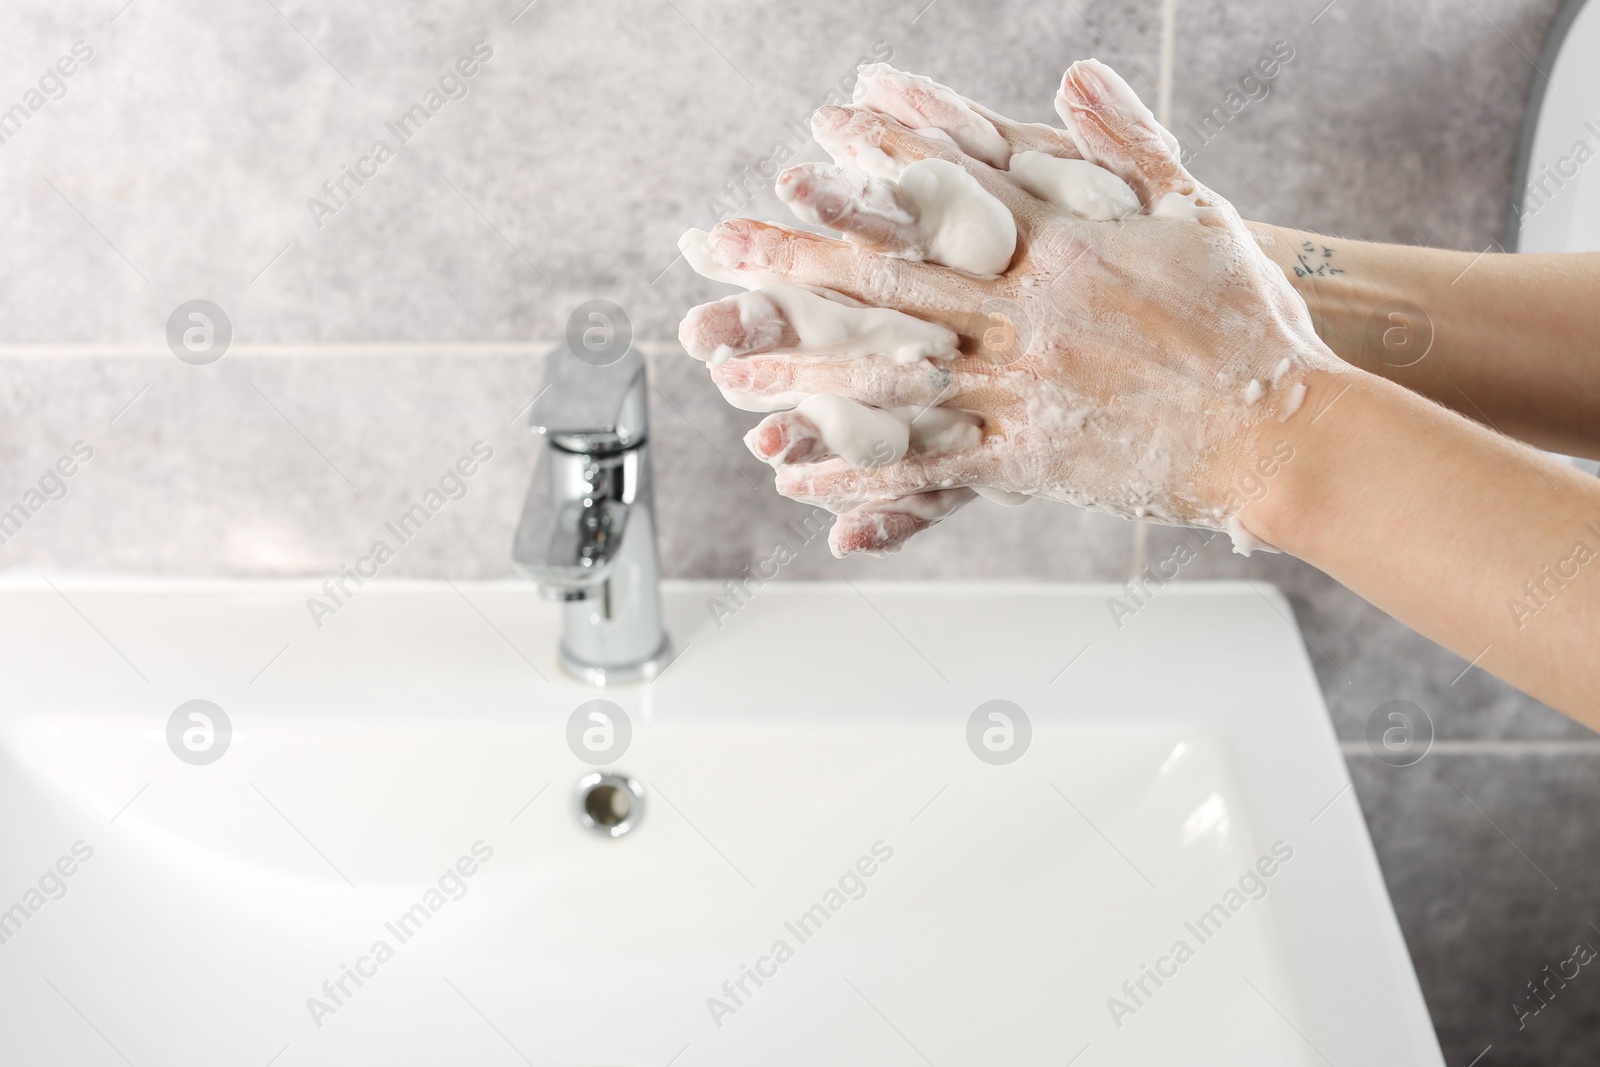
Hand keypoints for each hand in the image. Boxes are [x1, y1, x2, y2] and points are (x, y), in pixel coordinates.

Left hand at [679, 61, 1342, 555]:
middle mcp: (1026, 315)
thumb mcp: (1195, 208)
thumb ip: (1126, 141)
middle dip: (796, 266)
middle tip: (720, 252)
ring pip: (890, 377)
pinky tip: (802, 475)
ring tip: (734, 369)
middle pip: (889, 282)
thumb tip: (1075, 76)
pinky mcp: (1026, 458)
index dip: (864, 175)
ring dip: (804, 371)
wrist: (1284, 428)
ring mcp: (1020, 391)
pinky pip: (927, 466)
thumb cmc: (1247, 319)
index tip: (801, 159)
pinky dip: (860, 471)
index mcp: (1060, 247)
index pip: (943, 199)